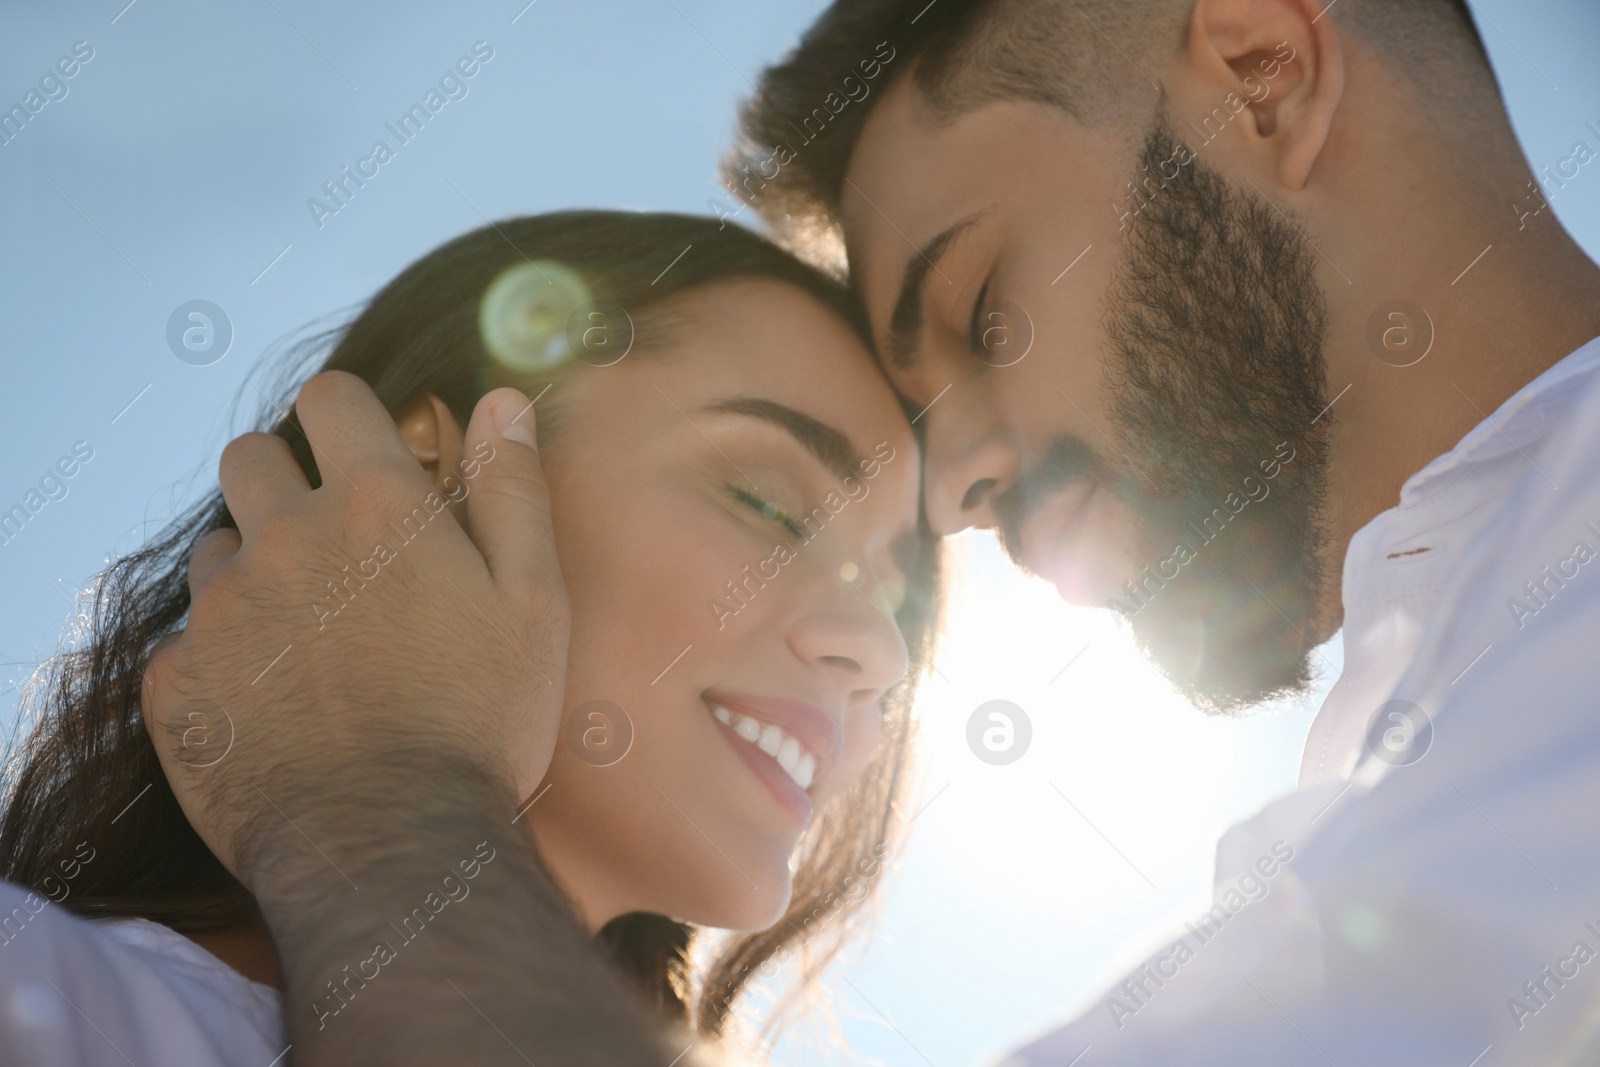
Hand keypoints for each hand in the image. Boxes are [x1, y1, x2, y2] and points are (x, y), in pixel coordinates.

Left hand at [141, 371, 566, 883]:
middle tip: (334, 547)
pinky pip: (187, 640)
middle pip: (250, 457)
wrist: (391, 845)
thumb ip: (512, 490)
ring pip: (216, 550)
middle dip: (285, 480)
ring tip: (309, 639)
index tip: (368, 455)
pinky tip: (275, 704)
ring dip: (254, 570)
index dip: (349, 416)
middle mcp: (286, 538)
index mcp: (378, 505)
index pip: (330, 397)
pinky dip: (223, 656)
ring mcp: (221, 610)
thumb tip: (502, 401)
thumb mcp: (533, 600)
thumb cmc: (480, 721)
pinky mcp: (177, 679)